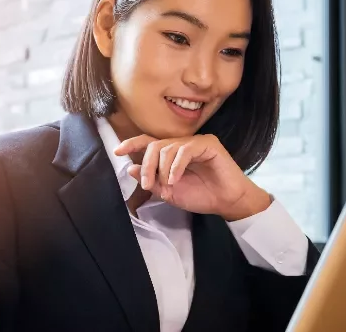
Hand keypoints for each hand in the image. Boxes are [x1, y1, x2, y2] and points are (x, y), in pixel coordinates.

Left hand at [114, 134, 271, 220]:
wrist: (227, 203)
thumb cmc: (202, 196)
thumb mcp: (170, 192)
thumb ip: (153, 181)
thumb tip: (132, 169)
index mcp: (172, 154)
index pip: (149, 143)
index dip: (133, 144)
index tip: (118, 151)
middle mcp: (182, 145)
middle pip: (155, 145)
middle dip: (148, 165)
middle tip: (149, 184)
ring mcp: (195, 142)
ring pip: (168, 147)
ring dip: (162, 168)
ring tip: (167, 185)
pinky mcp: (208, 144)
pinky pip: (185, 150)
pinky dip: (176, 165)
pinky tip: (175, 179)